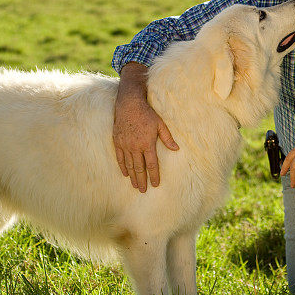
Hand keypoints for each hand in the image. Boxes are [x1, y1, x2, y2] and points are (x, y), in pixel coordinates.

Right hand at [113, 63, 178, 192]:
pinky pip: (119, 157)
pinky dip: (122, 166)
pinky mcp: (117, 141)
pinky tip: (125, 173)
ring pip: (129, 165)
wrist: (129, 104)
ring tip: (135, 185)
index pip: (151, 164)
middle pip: (139, 168)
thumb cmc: (147, 113)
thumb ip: (168, 138)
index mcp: (147, 143)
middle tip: (143, 190)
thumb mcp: (160, 124)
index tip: (155, 184)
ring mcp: (125, 145)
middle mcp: (135, 147)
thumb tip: (177, 149)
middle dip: (142, 180)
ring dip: (132, 176)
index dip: (154, 176)